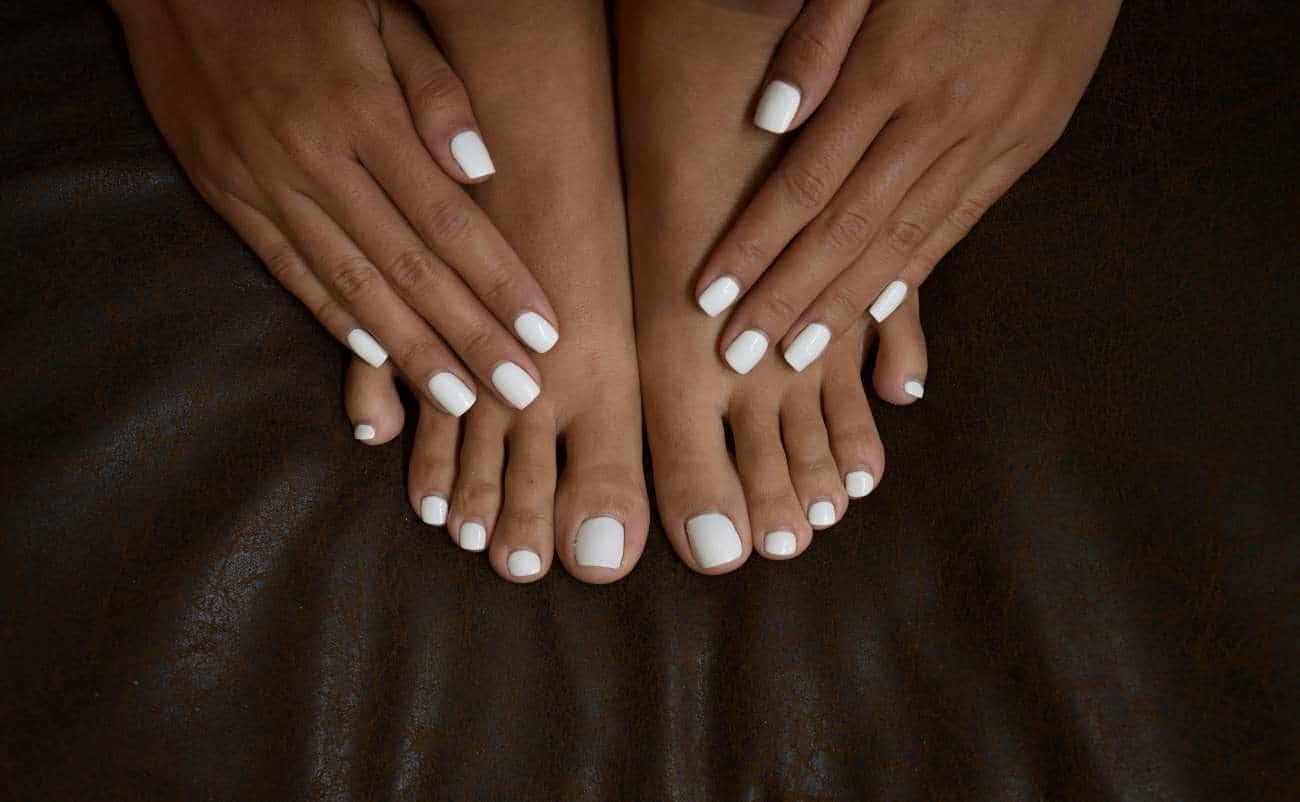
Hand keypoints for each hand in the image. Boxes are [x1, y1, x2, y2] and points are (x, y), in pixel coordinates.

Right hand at [111, 0, 560, 413]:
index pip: (448, 219)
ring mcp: (264, 182)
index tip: (544, 335)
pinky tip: (372, 358)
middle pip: (407, 267)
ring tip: (457, 401)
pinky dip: (332, 317)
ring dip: (408, 349)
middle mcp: (314, 158)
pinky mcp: (226, 194)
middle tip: (519, 393)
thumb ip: (434, 90)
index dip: (499, 283)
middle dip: (469, 338)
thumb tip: (481, 171)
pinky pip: (287, 269)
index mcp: (362, 111)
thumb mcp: (380, 13)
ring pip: (349, 284)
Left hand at [695, 0, 1120, 371]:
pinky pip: (960, 220)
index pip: (803, 183)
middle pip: (847, 228)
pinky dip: (915, 270)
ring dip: (845, 304)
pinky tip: (878, 308)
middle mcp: (942, 117)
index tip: (710, 300)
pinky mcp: (1029, 141)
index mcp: (892, 69)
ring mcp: (992, 135)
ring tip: (798, 355)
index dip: (753, 248)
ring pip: (904, 239)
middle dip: (787, 299)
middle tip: (740, 357)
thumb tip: (770, 119)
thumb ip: (817, 38)